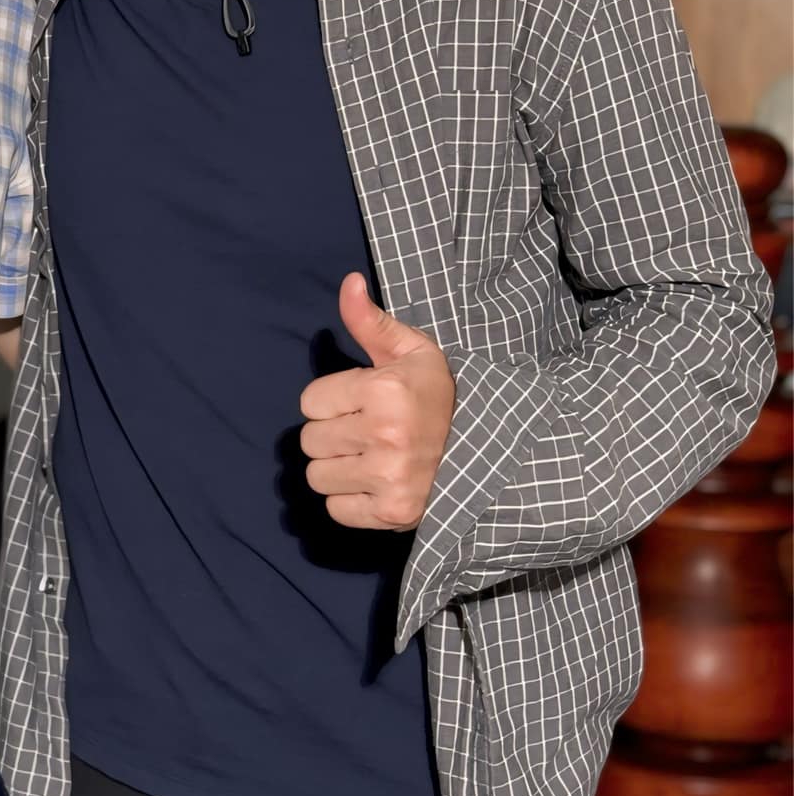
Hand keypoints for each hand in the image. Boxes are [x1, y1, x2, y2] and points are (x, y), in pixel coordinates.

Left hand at [298, 274, 454, 530]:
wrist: (486, 447)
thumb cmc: (437, 395)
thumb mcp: (410, 351)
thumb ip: (370, 321)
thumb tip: (348, 282)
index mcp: (384, 390)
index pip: (309, 402)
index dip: (332, 400)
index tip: (362, 402)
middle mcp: (384, 435)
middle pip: (310, 440)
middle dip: (332, 433)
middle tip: (366, 432)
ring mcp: (389, 478)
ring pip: (317, 476)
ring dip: (337, 469)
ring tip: (370, 458)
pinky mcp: (392, 513)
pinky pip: (335, 509)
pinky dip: (350, 501)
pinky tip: (376, 484)